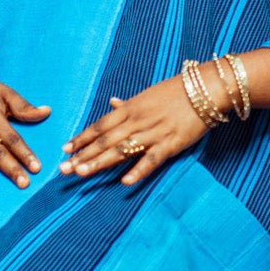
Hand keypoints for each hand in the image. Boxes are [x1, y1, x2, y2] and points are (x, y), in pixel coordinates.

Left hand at [60, 75, 214, 187]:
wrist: (206, 89)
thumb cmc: (176, 91)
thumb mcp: (147, 94)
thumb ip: (128, 103)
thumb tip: (111, 102)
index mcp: (130, 108)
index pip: (100, 126)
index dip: (82, 138)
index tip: (65, 149)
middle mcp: (137, 120)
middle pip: (105, 140)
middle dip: (83, 155)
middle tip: (63, 169)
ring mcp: (153, 132)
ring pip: (122, 150)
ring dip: (100, 162)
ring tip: (82, 173)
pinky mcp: (171, 143)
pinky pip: (152, 159)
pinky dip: (139, 170)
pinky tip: (125, 181)